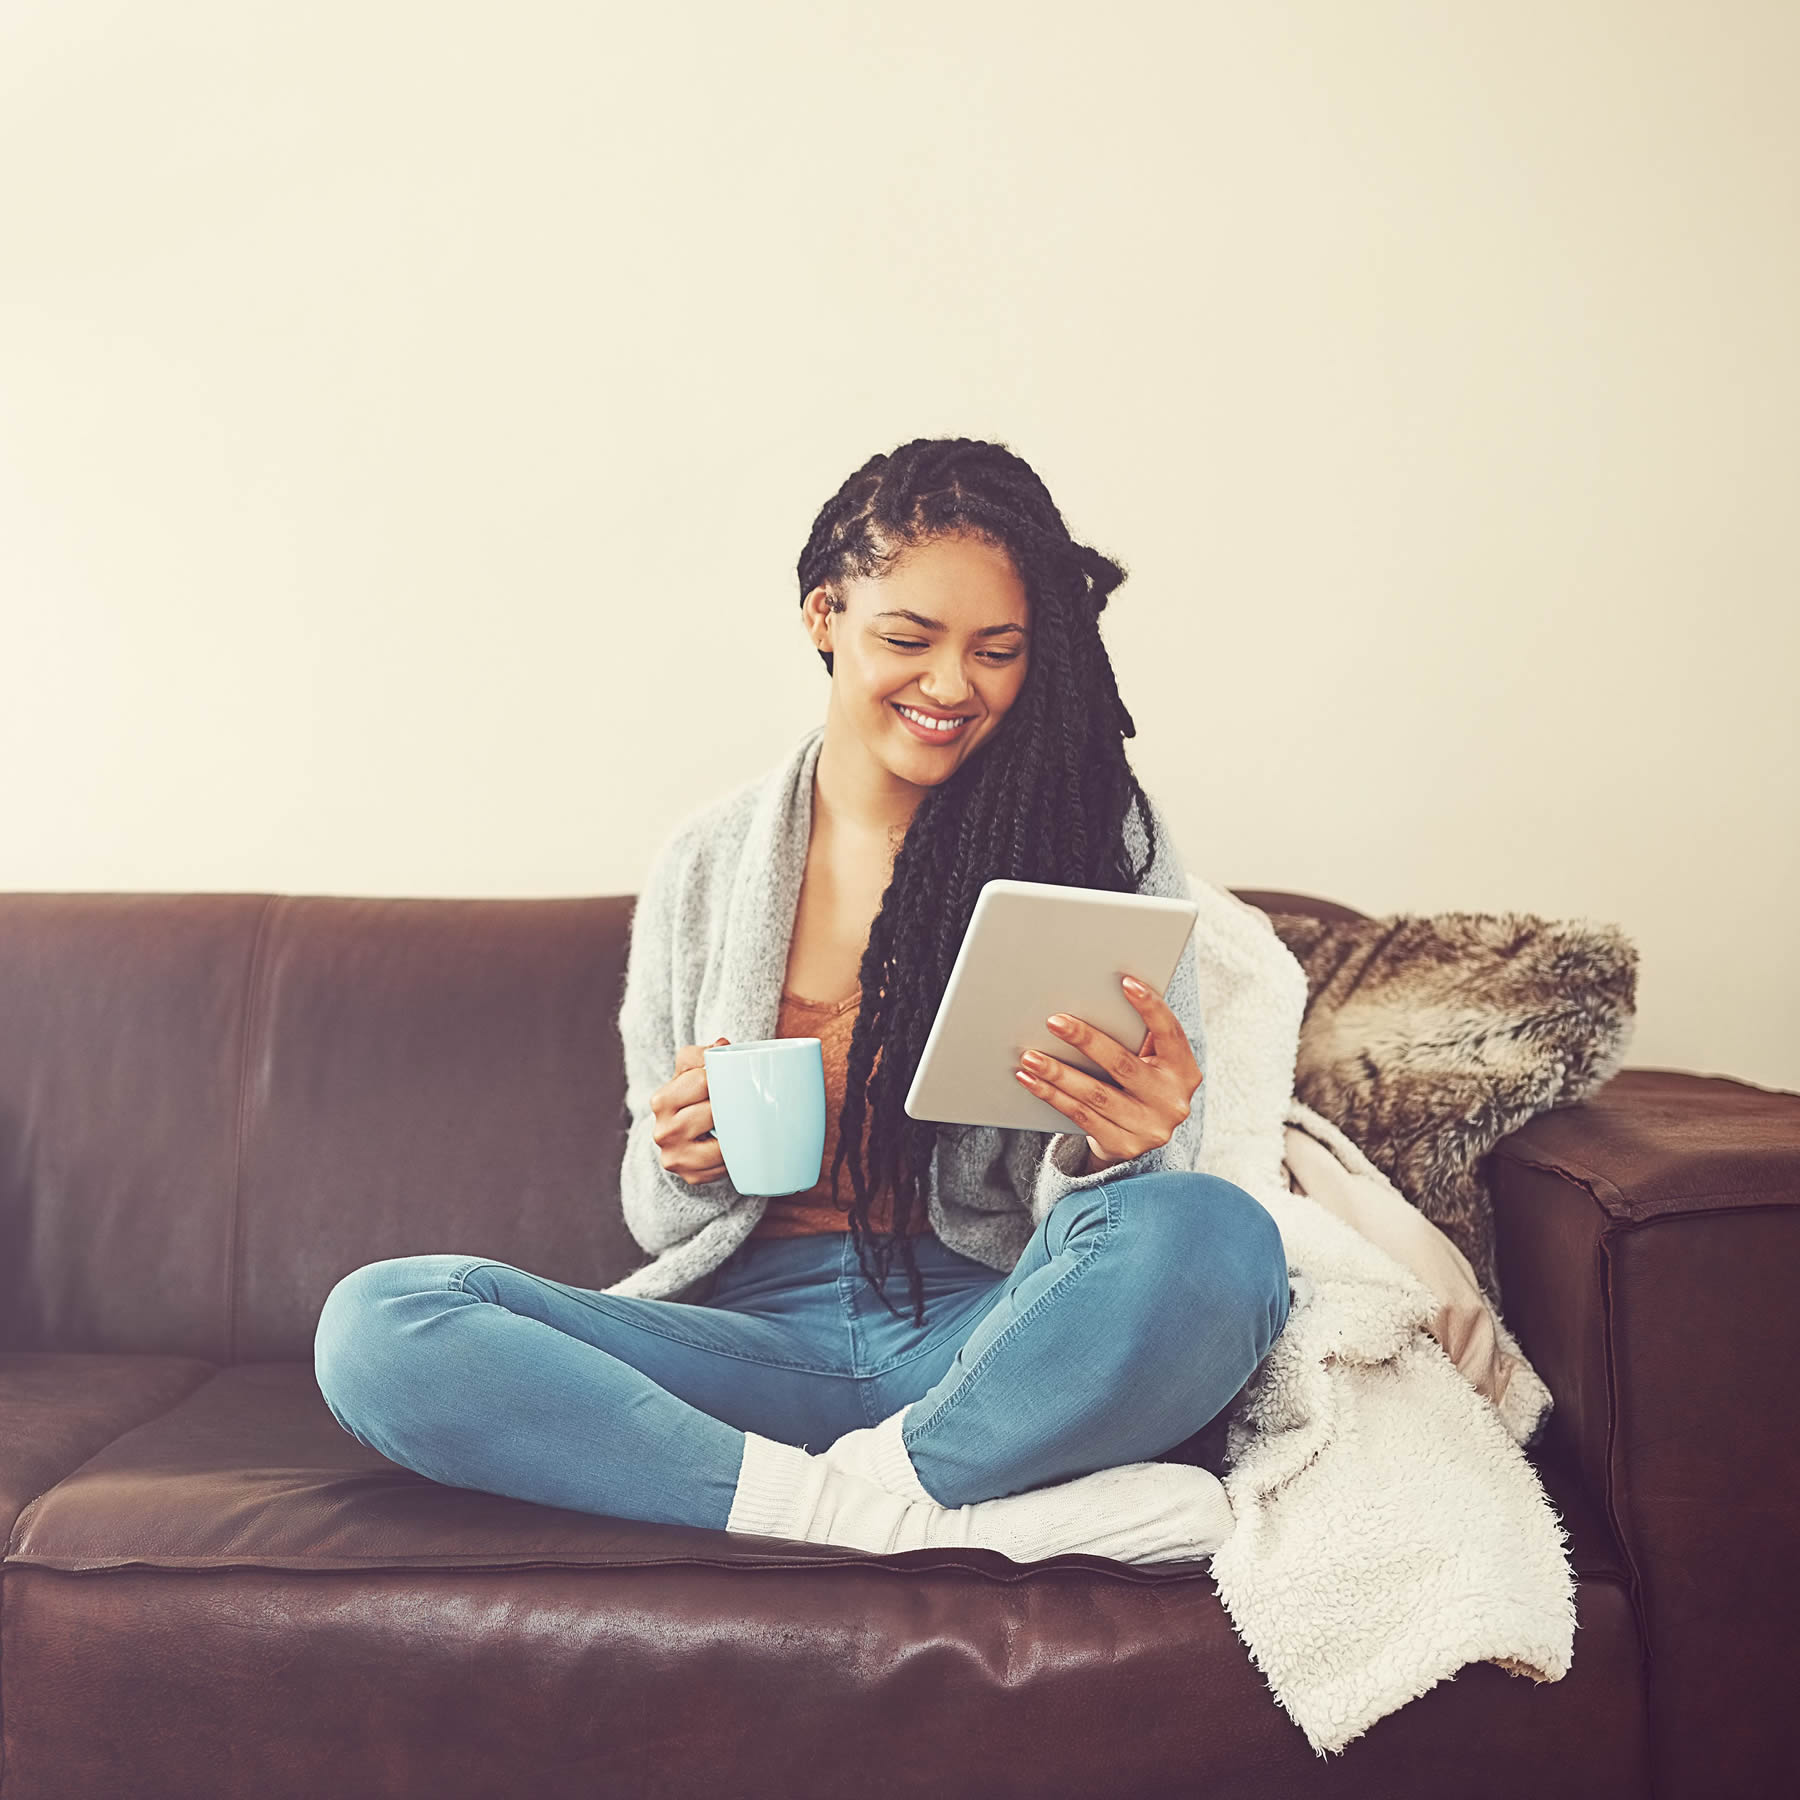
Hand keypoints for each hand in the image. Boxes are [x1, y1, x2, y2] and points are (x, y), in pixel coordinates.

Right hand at [650, 1038, 731, 1185]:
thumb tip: (722, 1045)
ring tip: (741, 1123)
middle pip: (713, 1111)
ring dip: (736, 1133)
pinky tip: (736, 1145)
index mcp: (661, 1100)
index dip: (723, 1077)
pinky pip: (724, 1167)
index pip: (702, 1081)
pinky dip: (734, 1155)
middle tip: (743, 1101)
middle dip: (731, 1105)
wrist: (677, 1138)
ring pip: (721, 1144)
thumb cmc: (689, 1097)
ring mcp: (676, 1158)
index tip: (734, 1077)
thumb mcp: (688, 1071)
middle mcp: (664, 1131)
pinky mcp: (691, 1176)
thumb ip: (701, 1054)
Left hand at [1013, 976, 1202, 1173]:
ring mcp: (1149, 1128)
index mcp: (1184, 1071)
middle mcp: (1171, 1101)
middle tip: (1055, 1022)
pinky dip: (1052, 1095)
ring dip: (1058, 1073)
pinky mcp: (1123, 1145)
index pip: (1171, 1033)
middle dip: (1086, 1040)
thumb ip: (1137, 1036)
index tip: (1127, 982)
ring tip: (1030, 1056)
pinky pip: (1080, 1115)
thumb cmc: (1139, 1081)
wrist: (1138, 1137)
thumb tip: (1097, 997)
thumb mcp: (1151, 1060)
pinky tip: (1031, 1080)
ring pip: (1095, 1094)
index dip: (1151, 1007)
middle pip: (1123, 1065)